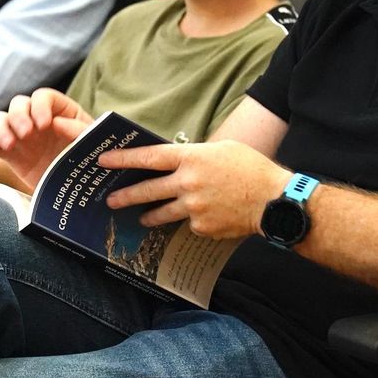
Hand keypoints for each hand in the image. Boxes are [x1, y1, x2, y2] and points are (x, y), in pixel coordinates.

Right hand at [0, 89, 93, 189]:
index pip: (43, 97)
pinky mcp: (10, 153)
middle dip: (18, 116)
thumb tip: (56, 123)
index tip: (44, 124)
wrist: (77, 189)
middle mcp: (37, 118)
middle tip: (26, 134)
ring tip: (9, 145)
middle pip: (18, 104)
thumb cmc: (88, 161)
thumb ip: (78, 130)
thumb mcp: (91, 143)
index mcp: (59, 111)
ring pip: (1, 119)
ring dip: (0, 128)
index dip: (40, 106)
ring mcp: (21, 135)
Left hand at [101, 140, 289, 235]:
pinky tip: (203, 218)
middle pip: (147, 190)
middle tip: (110, 200)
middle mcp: (188, 182)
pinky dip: (191, 221)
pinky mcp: (202, 227)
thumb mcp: (221, 150)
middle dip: (125, 196)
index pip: (149, 157)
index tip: (103, 161)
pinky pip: (188, 224)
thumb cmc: (251, 169)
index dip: (124, 159)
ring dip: (149, 215)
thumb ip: (195, 156)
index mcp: (192, 158)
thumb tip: (176, 163)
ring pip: (162, 212)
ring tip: (141, 217)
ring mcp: (194, 207)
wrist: (274, 200)